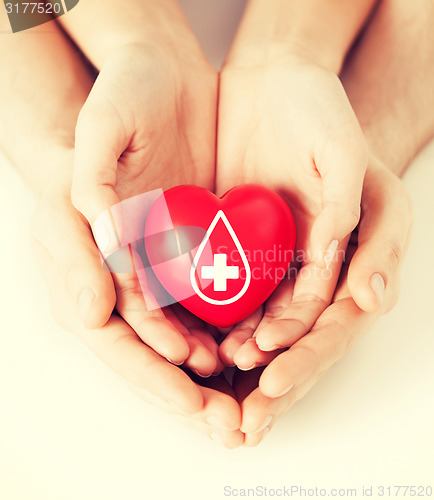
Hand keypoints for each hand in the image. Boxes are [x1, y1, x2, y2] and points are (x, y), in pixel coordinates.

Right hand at [30, 166, 243, 447]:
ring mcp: (150, 292)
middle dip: (190, 396)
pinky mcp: (175, 273)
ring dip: (210, 378)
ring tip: (242, 403)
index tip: (192, 398)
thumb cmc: (70, 177)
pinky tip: (247, 352)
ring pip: (181, 345)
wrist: (105, 145)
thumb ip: (75, 258)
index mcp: (86, 297)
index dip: (154, 375)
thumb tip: (93, 313)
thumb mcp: (61, 210)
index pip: (121, 348)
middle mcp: (119, 305)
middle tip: (230, 425)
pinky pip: (200, 312)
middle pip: (155, 362)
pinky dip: (222, 336)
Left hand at [217, 56, 368, 366]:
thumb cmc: (323, 120)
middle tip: (244, 416)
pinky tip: (193, 339)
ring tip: (214, 377)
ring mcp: (274, 259)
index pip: (333, 323)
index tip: (273, 378)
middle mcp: (312, 268)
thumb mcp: (353, 162)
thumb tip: (363, 291)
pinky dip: (212, 316)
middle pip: (295, 336)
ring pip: (259, 320)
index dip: (306, 354)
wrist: (273, 87)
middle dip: (273, 376)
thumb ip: (362, 223)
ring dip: (240, 353)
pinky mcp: (237, 244)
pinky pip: (225, 287)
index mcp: (350, 258)